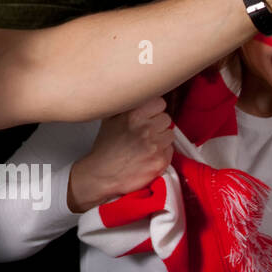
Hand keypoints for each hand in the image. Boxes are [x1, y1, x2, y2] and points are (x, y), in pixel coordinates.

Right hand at [68, 97, 173, 212]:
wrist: (101, 176)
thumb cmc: (105, 149)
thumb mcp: (110, 120)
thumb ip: (127, 106)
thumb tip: (139, 96)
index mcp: (134, 115)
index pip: (160, 103)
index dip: (154, 111)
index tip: (149, 118)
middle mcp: (146, 128)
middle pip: (166, 119)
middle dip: (158, 126)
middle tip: (146, 135)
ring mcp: (154, 146)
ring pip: (170, 135)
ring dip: (161, 140)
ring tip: (147, 147)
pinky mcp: (160, 161)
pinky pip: (170, 151)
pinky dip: (162, 154)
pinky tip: (149, 157)